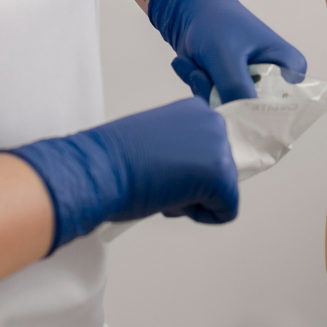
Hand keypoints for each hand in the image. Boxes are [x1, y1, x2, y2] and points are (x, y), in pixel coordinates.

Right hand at [3, 96, 238, 250]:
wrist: (99, 168)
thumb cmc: (115, 159)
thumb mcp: (158, 143)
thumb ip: (182, 148)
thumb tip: (196, 171)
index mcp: (196, 109)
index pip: (213, 148)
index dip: (191, 168)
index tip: (169, 170)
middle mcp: (213, 122)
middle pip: (222, 169)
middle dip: (196, 184)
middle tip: (161, 181)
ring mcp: (219, 148)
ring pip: (224, 190)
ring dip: (195, 200)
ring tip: (162, 188)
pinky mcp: (222, 176)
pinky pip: (226, 211)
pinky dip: (201, 217)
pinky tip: (171, 202)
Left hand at [170, 0, 306, 102]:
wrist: (191, 9)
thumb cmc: (216, 23)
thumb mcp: (226, 56)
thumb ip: (236, 90)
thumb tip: (239, 127)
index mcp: (289, 69)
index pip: (282, 108)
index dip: (254, 113)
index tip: (227, 99)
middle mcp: (275, 82)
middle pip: (251, 113)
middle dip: (219, 95)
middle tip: (201, 72)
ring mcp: (252, 88)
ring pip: (229, 111)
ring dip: (205, 90)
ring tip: (196, 65)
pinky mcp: (232, 92)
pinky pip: (215, 106)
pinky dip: (199, 89)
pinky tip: (192, 67)